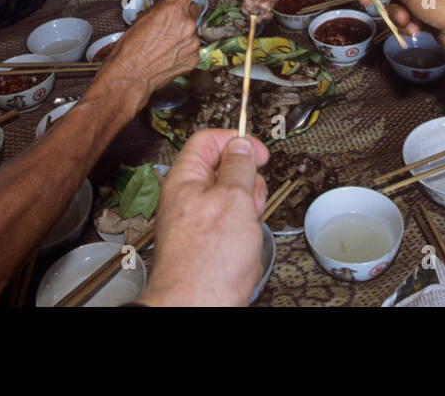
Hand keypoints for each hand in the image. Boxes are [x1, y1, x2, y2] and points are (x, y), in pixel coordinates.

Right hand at [102, 0, 203, 106]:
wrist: (131, 76)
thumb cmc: (130, 48)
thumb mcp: (143, 17)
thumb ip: (163, 5)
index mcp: (173, 9)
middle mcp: (187, 23)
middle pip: (194, 9)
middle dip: (183, 13)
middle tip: (168, 22)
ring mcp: (192, 42)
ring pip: (192, 30)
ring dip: (182, 33)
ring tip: (164, 44)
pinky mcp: (194, 58)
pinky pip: (192, 47)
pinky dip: (183, 49)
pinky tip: (168, 54)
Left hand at [139, 129, 269, 306]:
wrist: (198, 305)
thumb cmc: (207, 260)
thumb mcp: (234, 199)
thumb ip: (239, 167)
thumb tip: (241, 145)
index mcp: (186, 178)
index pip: (209, 140)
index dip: (236, 141)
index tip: (258, 152)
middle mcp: (188, 197)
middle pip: (226, 172)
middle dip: (248, 185)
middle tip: (250, 199)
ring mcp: (198, 222)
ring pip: (235, 202)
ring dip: (249, 214)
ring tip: (245, 230)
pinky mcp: (208, 244)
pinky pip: (235, 228)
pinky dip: (245, 237)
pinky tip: (242, 250)